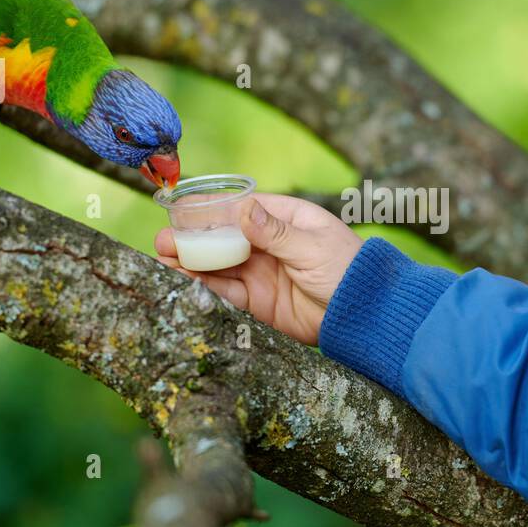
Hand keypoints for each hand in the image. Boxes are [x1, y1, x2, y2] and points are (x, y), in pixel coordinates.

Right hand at [154, 193, 362, 344]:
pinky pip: (227, 294)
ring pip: (219, 267)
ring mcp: (262, 274)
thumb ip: (275, 233)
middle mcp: (268, 245)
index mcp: (285, 220)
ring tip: (162, 263)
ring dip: (191, 265)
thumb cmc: (349, 271)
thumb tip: (243, 209)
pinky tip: (183, 285)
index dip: (208, 211)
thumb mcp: (313, 247)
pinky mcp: (260, 303)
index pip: (240, 209)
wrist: (365, 317)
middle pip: (222, 239)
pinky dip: (205, 290)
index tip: (180, 212)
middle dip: (192, 240)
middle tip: (161, 242)